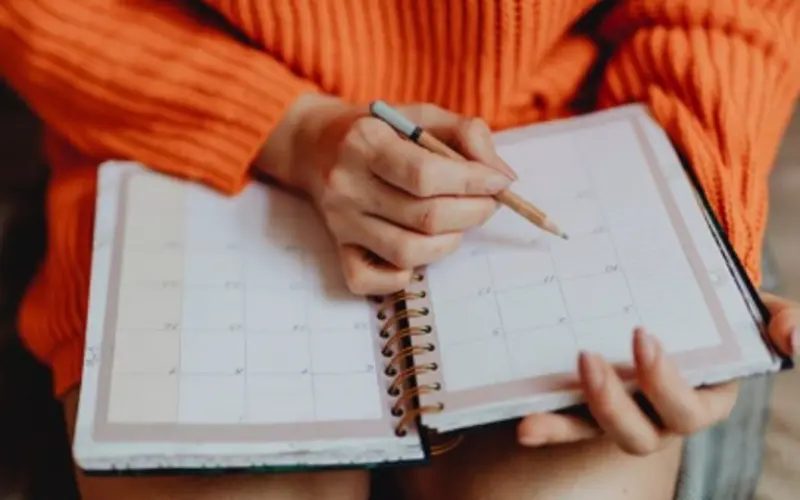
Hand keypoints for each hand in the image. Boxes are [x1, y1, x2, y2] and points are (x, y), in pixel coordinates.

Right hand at [275, 95, 514, 294]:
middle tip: (487, 203)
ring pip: (407, 252)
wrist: (315, 145)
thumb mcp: (421, 115)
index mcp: (366, 142)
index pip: (426, 175)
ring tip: (457, 223)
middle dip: (473, 213)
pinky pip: (368, 281)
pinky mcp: (338, 248)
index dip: (473, 182)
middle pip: (425, 217)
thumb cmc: (380, 131)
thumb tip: (502, 176)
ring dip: (448, 242)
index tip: (499, 182)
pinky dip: (400, 277)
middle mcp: (348, 184)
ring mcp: (341, 222)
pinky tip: (418, 250)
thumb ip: (465, 133)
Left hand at [516, 292, 797, 454]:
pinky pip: (566, 424)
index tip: (642, 335)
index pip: (689, 406)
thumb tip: (794, 339)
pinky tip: (523, 424)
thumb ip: (782, 321)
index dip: (666, 381)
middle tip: (587, 357)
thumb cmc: (714, 312)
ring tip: (535, 411)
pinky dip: (546, 426)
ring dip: (570, 421)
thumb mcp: (752, 311)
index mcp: (702, 397)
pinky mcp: (587, 408)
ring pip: (598, 433)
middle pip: (641, 431)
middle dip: (613, 402)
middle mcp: (660, 415)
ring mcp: (621, 413)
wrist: (673, 305)